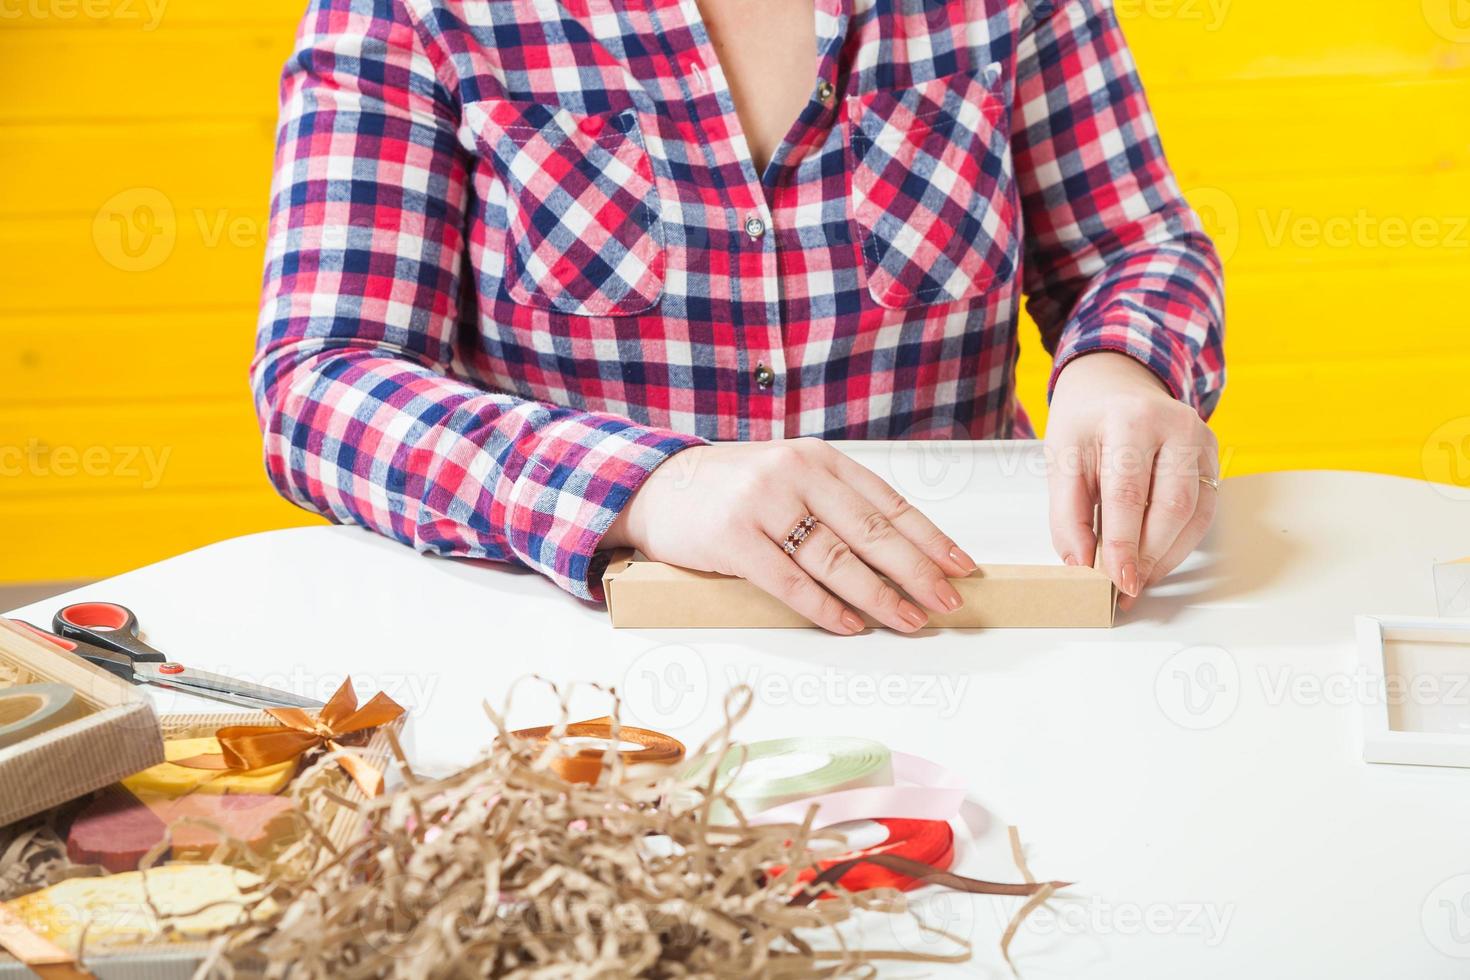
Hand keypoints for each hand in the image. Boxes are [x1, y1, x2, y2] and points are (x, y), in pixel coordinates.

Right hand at [601, 439, 976, 633]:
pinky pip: (790, 581)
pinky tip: (850, 625)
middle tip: (947, 603)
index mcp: (818, 458)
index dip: (929, 537)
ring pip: (836, 559)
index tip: (960, 567)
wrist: (655, 487)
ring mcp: (763, 505)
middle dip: (917, 571)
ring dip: (879, 595)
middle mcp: (795, 474)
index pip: (887, 501)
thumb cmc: (731, 491)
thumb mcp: (787, 477)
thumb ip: (834, 502)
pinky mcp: (732, 539)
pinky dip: (824, 607)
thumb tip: (900, 552)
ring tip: (908, 619)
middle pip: (871, 531)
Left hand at [1045, 352, 1218, 609]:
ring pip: (1194, 514)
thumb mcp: (1061, 457)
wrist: (1115, 385)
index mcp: (1130, 419)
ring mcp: (1201, 441)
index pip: (1128, 492)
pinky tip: (1155, 560)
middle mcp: (1175, 425)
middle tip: (1125, 587)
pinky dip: (1179, 544)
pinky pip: (1204, 512)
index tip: (1114, 580)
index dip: (1122, 543)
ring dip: (1165, 556)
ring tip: (1137, 580)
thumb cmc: (1086, 422)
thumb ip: (1067, 512)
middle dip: (1147, 555)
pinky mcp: (1212, 459)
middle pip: (1171, 506)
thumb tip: (1080, 563)